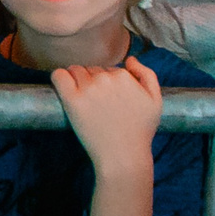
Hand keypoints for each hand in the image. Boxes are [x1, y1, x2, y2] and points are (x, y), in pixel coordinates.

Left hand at [51, 57, 162, 215]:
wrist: (123, 156)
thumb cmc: (140, 131)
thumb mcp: (156, 101)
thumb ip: (147, 75)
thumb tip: (130, 59)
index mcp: (124, 77)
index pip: (110, 69)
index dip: (110, 84)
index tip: (112, 101)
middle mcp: (105, 79)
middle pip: (92, 69)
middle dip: (94, 82)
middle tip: (100, 105)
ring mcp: (88, 89)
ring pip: (75, 71)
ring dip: (78, 81)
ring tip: (86, 102)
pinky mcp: (72, 100)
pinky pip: (58, 75)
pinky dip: (60, 78)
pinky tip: (65, 90)